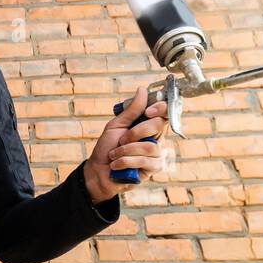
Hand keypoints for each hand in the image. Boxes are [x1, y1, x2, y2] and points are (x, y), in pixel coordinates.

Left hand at [83, 84, 169, 202]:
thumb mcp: (116, 126)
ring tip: (114, 155)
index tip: (148, 111)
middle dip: (135, 132)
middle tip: (121, 140)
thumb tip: (143, 90)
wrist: (98, 171)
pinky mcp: (154, 168)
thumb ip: (131, 110)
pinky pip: (146, 161)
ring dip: (126, 150)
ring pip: (150, 146)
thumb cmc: (107, 148)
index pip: (164, 112)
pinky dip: (126, 161)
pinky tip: (117, 165)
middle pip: (158, 125)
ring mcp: (157, 153)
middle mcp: (156, 137)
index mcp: (148, 125)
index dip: (160, 108)